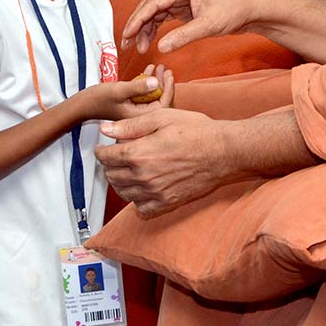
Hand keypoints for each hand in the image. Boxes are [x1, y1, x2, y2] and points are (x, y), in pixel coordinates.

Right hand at [78, 64, 174, 120]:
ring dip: (156, 81)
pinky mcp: (131, 106)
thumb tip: (156, 81)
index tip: (169, 74)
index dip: (169, 88)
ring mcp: (136, 112)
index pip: (163, 105)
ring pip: (153, 97)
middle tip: (166, 69)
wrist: (81, 105)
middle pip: (161, 101)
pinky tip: (148, 70)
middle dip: (164, 84)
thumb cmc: (98, 99)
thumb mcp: (118, 90)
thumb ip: (137, 87)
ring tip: (159, 67)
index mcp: (140, 117)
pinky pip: (144, 95)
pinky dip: (146, 83)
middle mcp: (140, 117)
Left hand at [95, 109, 233, 217]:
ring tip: (128, 170)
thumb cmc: (196, 130)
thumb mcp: (162, 118)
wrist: (224, 151)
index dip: (101, 151)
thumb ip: (130, 126)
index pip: (106, 158)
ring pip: (123, 193)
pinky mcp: (167, 202)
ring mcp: (155, 192)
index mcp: (139, 154)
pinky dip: (136, 200)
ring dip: (120, 182)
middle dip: (109, 165)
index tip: (103, 147)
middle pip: (112, 176)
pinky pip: (141, 208)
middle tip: (116, 156)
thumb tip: (106, 130)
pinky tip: (142, 187)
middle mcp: (144, 177)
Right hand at [120, 0, 252, 53]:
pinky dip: (155, 30)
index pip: (152, 3)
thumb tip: (161, 47)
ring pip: (154, 14)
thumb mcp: (209, 25)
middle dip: (136, 26)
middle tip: (127, 45)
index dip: (137, 21)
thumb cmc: (234, 9)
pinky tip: (150, 42)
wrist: (251, 8)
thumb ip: (184, 36)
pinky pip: (163, 18)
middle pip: (148, 7)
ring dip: (145, 30)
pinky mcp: (183, 8)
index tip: (127, 36)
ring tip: (140, 48)